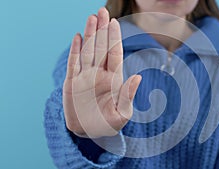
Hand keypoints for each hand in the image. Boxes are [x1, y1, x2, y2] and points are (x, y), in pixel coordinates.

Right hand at [62, 8, 141, 137]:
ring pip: (88, 51)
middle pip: (101, 47)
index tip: (114, 23)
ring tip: (91, 18)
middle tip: (102, 11)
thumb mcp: (121, 114)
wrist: (88, 133)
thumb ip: (128, 95)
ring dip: (89, 35)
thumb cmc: (107, 125)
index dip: (114, 38)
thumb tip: (138, 77)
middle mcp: (99, 74)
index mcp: (113, 79)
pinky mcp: (72, 82)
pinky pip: (73, 63)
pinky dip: (75, 50)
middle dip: (102, 30)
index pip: (114, 54)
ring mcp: (85, 77)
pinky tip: (78, 36)